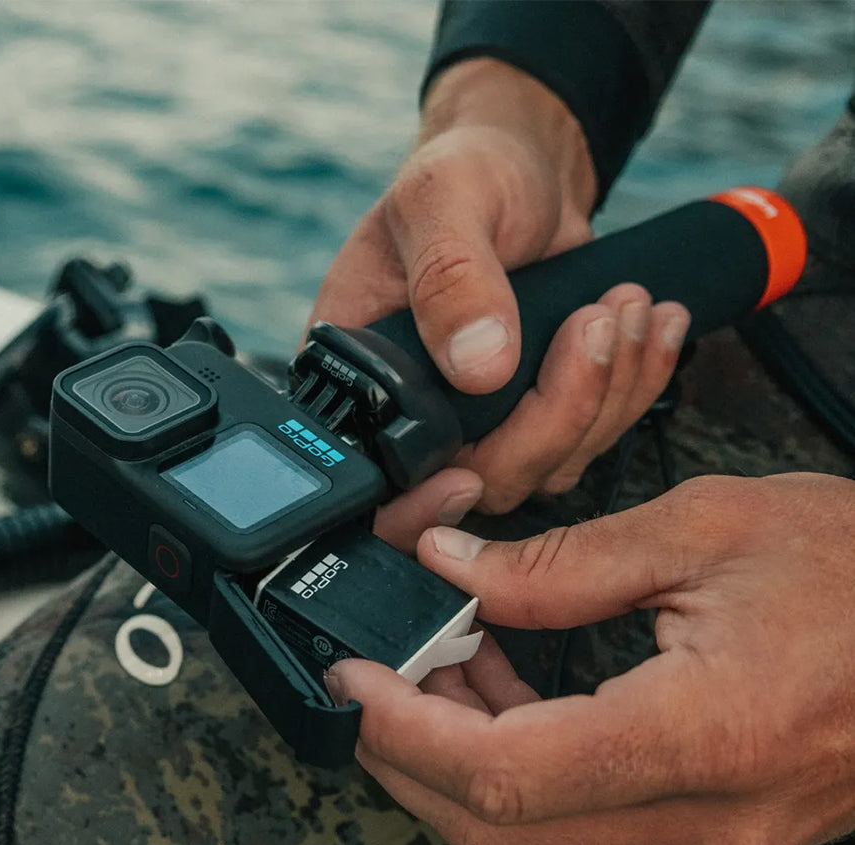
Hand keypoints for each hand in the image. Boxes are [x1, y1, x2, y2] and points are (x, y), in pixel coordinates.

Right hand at [309, 59, 690, 513]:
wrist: (521, 167)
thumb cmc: (466, 171)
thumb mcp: (444, 199)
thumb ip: (450, 275)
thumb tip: (478, 365)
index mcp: (365, 373)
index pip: (384, 472)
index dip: (423, 500)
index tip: (470, 476)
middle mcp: (420, 412)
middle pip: (486, 479)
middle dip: (557, 417)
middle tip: (599, 322)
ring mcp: (486, 422)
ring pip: (549, 468)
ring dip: (608, 395)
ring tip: (631, 305)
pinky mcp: (542, 413)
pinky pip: (593, 438)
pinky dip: (635, 387)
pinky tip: (655, 327)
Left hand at [326, 473, 854, 844]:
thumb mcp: (705, 529)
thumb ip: (559, 562)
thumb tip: (452, 563)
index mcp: (702, 734)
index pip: (502, 772)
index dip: (404, 729)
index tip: (352, 678)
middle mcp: (702, 819)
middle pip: (496, 825)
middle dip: (407, 753)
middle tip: (373, 672)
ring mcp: (706, 841)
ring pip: (528, 830)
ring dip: (454, 757)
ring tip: (430, 661)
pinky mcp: (704, 831)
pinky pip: (574, 815)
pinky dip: (511, 761)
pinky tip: (495, 685)